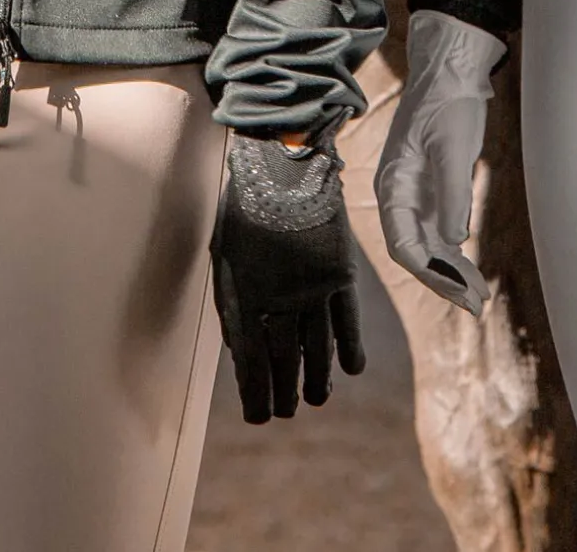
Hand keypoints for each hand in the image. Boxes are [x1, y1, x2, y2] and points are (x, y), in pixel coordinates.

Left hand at [211, 132, 364, 423]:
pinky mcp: (340, 270)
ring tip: (316, 400)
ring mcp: (313, 285)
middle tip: (285, 413)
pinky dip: (350, 347)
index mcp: (244, 293)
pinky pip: (347, 319)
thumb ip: (232, 302)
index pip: (251, 360)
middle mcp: (280, 297)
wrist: (282, 159)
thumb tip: (242, 350)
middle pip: (284, 359)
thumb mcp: (224, 253)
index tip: (258, 417)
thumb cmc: (244, 204)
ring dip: (316, 378)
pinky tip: (352, 370)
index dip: (254, 393)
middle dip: (283, 391)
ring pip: (316, 347)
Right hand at [374, 8, 503, 315]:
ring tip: (478, 297)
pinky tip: (471, 271)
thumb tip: (455, 240)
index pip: (403, 243)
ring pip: (428, 246)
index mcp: (394, 185)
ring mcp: (416, 194)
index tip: (456, 289)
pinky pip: (439, 232)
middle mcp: (400, 195)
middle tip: (473, 303)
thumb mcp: (452, 148)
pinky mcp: (433, 189)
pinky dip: (454, 253)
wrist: (452, 70)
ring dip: (450, 272)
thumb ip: (453, 195)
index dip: (429, 271)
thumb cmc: (448, 104)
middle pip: (415, 251)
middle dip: (442, 280)